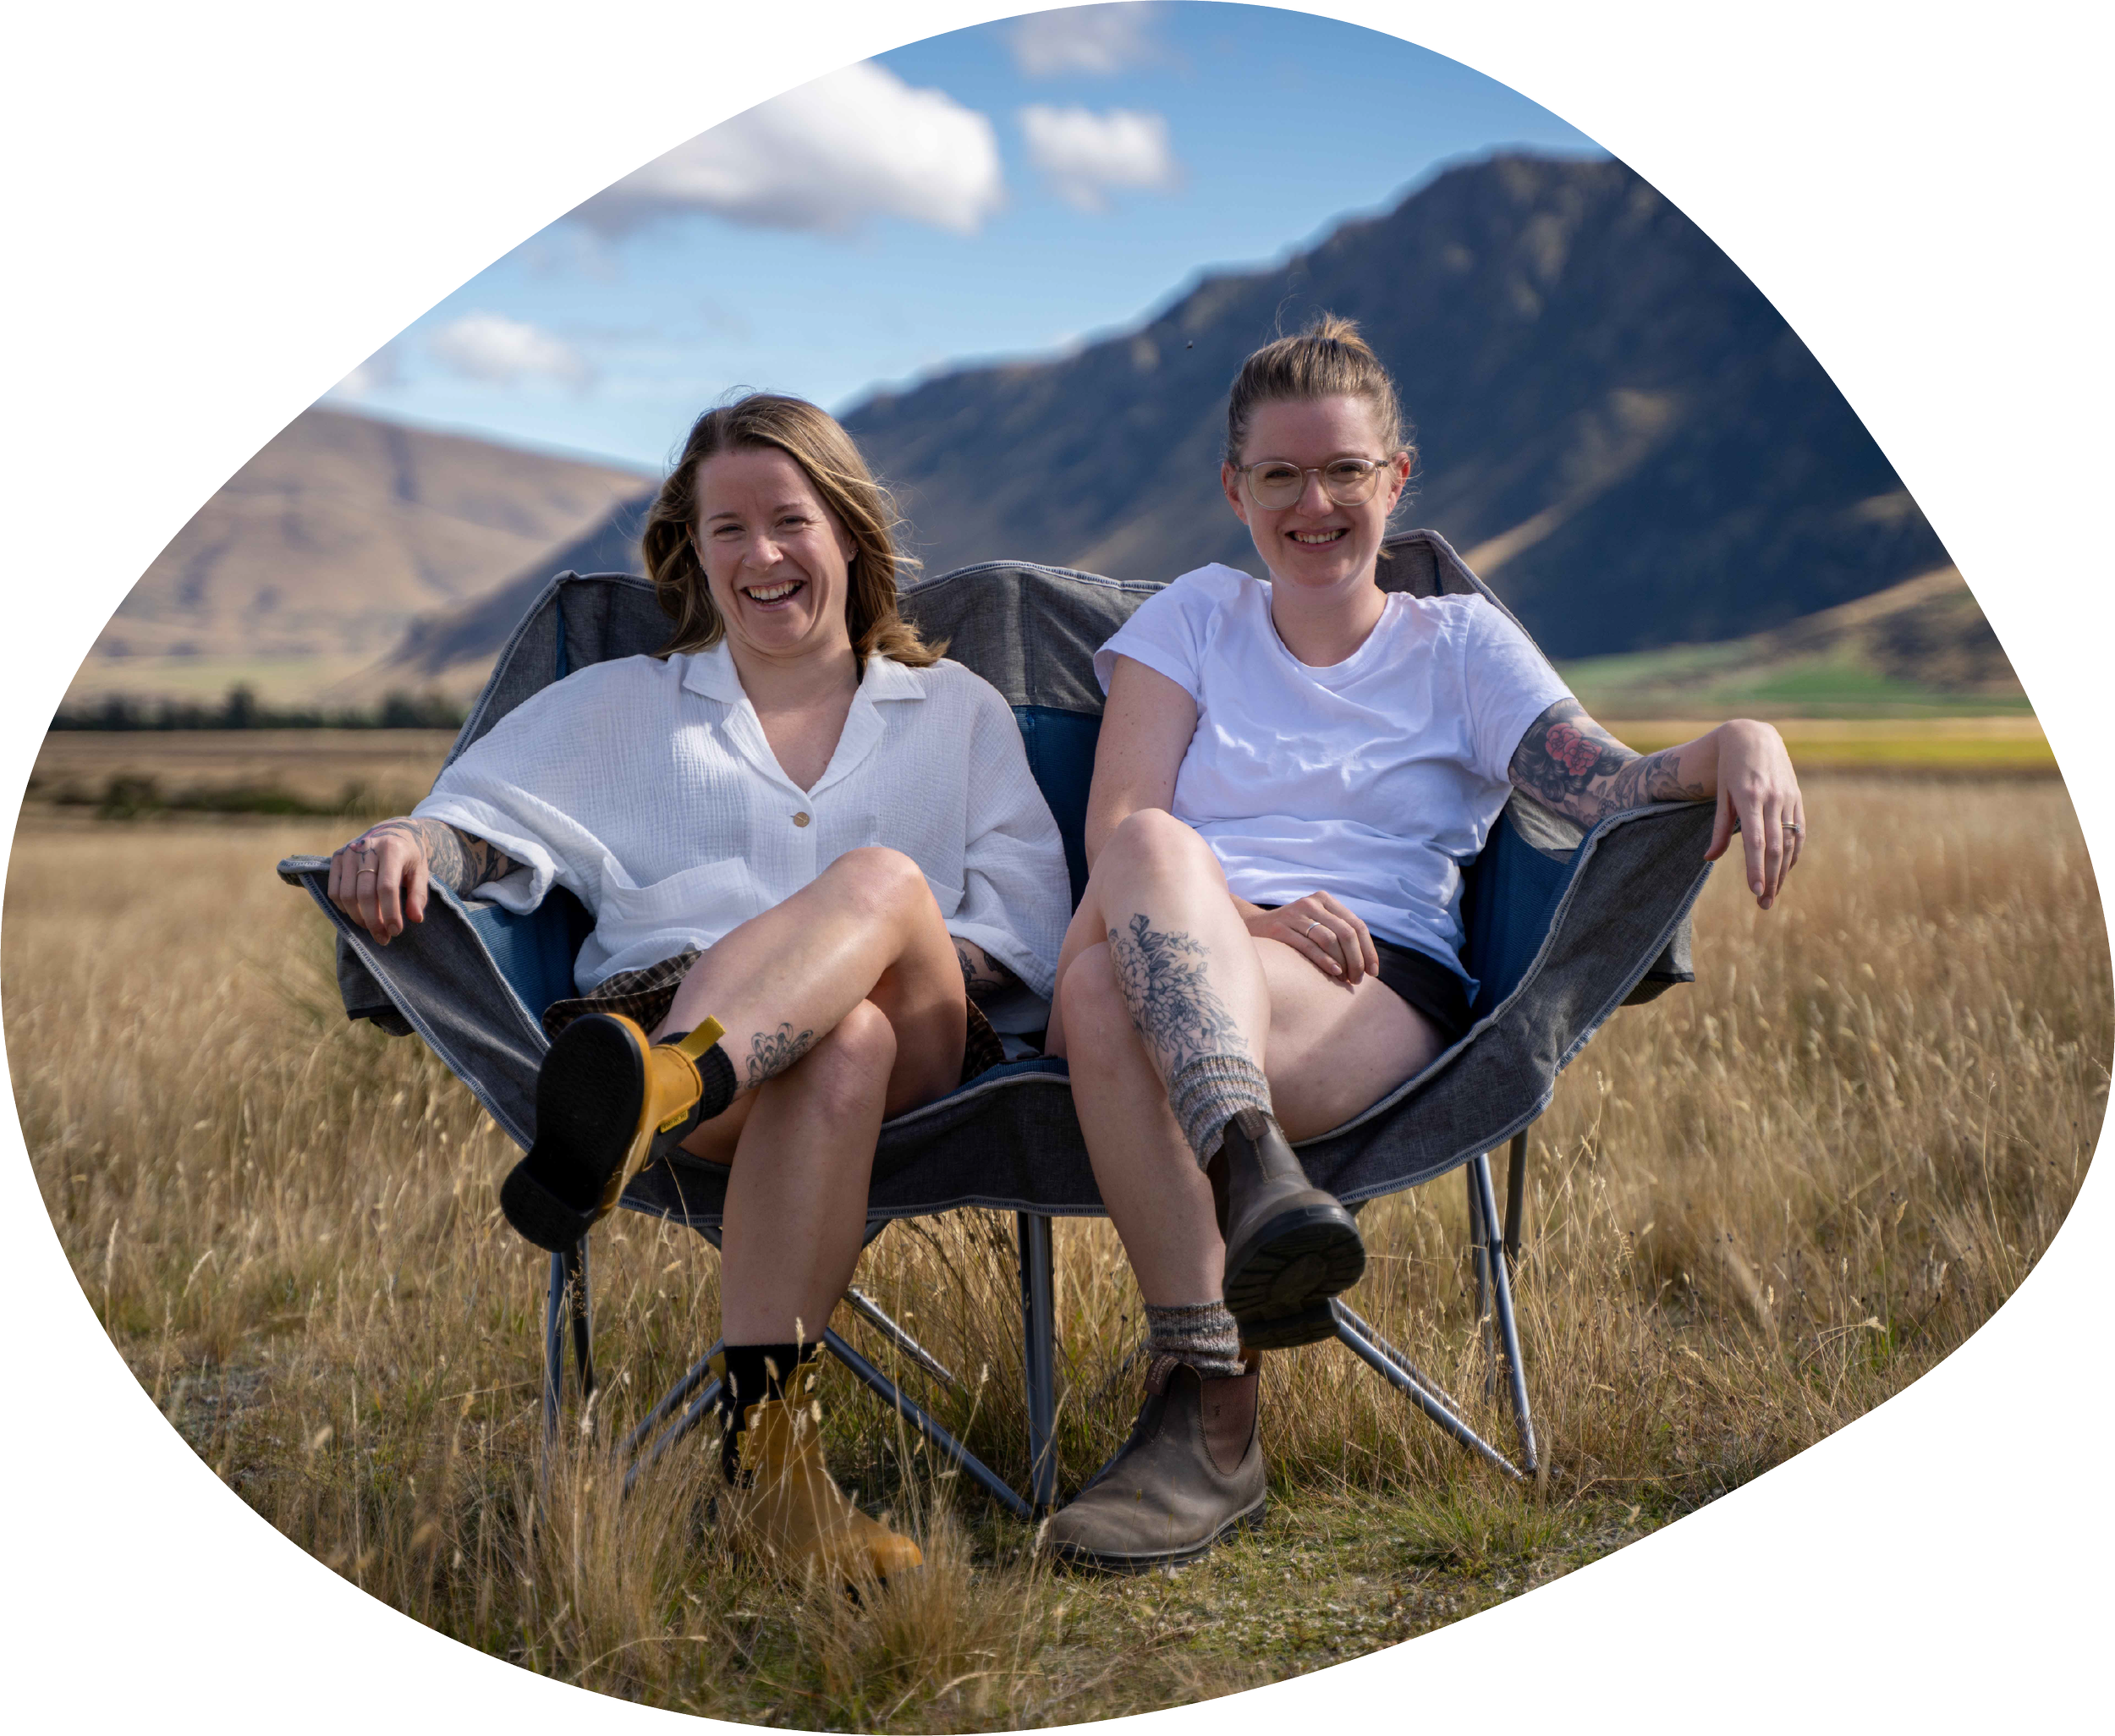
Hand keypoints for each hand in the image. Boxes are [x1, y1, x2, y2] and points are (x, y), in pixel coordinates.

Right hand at [327, 820, 430, 943]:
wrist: (393, 832)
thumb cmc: (409, 856)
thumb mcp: (421, 872)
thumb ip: (418, 894)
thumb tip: (416, 918)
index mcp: (391, 849)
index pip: (387, 887)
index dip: (390, 912)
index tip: (396, 931)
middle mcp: (366, 848)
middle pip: (364, 894)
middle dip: (374, 921)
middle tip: (383, 938)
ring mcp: (348, 852)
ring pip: (347, 895)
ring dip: (358, 917)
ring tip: (372, 929)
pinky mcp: (337, 857)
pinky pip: (334, 890)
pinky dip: (344, 908)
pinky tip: (358, 915)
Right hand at [1244, 892, 1379, 984]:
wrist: (1252, 927)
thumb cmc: (1291, 932)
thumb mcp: (1315, 923)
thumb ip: (1338, 933)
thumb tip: (1367, 961)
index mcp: (1324, 900)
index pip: (1357, 925)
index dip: (1368, 950)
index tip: (1374, 971)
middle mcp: (1311, 903)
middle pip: (1346, 932)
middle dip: (1357, 959)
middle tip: (1358, 979)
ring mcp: (1294, 915)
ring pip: (1330, 939)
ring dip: (1344, 963)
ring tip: (1346, 980)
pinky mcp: (1280, 929)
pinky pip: (1309, 946)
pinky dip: (1325, 961)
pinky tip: (1335, 972)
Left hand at [1704, 720, 1803, 909]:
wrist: (1754, 736)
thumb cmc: (1730, 768)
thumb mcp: (1720, 795)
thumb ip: (1718, 829)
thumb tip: (1709, 859)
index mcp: (1749, 798)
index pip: (1755, 841)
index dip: (1756, 867)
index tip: (1754, 890)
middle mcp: (1772, 799)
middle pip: (1775, 847)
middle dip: (1770, 878)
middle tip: (1764, 904)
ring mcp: (1788, 799)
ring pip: (1790, 842)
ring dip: (1783, 872)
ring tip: (1772, 894)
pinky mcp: (1798, 798)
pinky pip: (1800, 832)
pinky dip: (1794, 854)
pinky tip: (1786, 870)